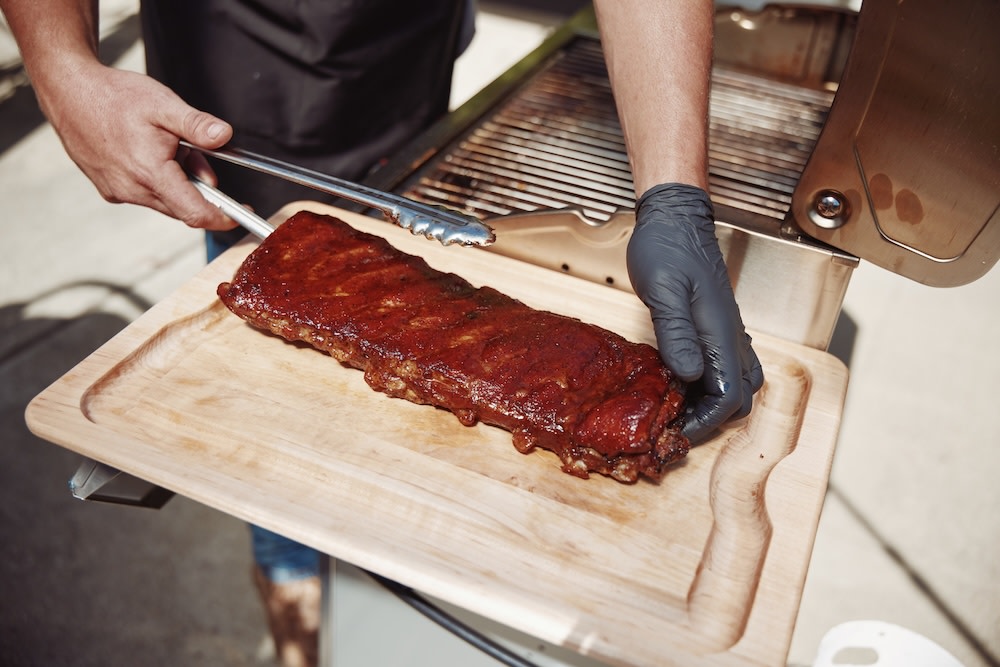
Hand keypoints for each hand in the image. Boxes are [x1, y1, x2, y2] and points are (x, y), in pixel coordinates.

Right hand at [38, 61, 236, 229]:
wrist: (68, 91)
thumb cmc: (113, 96)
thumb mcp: (163, 104)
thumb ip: (197, 125)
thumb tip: (224, 136)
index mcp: (150, 173)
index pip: (196, 213)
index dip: (224, 217)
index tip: (240, 213)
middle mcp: (132, 190)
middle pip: (183, 205)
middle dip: (199, 186)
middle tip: (193, 153)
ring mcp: (118, 192)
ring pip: (165, 199)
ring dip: (176, 180)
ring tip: (165, 145)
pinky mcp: (109, 189)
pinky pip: (145, 193)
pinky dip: (156, 179)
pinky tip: (146, 151)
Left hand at [628, 183, 763, 442]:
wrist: (675, 218)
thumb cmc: (666, 248)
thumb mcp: (664, 291)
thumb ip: (677, 333)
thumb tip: (690, 375)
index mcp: (720, 333)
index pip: (728, 395)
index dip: (705, 422)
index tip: (678, 432)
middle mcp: (731, 336)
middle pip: (739, 396)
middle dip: (711, 419)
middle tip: (675, 426)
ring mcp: (727, 331)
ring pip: (737, 382)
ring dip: (712, 403)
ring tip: (677, 410)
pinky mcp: (717, 324)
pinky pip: (726, 365)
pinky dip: (708, 383)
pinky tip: (680, 381)